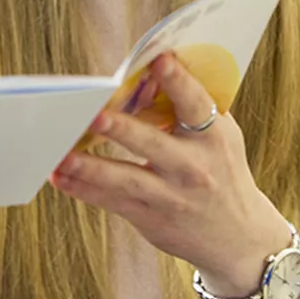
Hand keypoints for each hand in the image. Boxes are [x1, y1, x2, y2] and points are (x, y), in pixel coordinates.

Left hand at [50, 53, 292, 298]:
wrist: (240, 237)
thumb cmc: (221, 169)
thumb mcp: (220, 137)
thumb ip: (190, 105)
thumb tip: (148, 71)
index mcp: (213, 138)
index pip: (196, 105)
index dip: (179, 82)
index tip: (160, 61)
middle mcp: (193, 167)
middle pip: (153, 144)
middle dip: (123, 130)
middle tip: (96, 115)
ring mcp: (171, 196)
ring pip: (126, 179)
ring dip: (91, 168)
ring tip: (62, 157)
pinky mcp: (151, 218)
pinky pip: (112, 201)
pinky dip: (83, 189)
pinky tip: (59, 177)